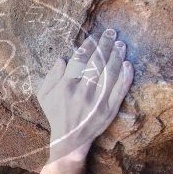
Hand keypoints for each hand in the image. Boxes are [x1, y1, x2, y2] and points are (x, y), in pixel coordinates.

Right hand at [37, 29, 132, 162]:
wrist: (69, 141)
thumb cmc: (55, 115)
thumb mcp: (44, 96)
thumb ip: (51, 76)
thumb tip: (62, 59)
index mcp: (66, 86)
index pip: (80, 59)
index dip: (89, 44)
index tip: (95, 36)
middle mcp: (82, 92)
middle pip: (97, 62)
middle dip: (105, 44)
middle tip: (112, 33)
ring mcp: (98, 101)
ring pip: (110, 73)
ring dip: (117, 56)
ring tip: (121, 44)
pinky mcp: (109, 110)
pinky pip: (120, 90)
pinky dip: (126, 76)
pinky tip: (128, 64)